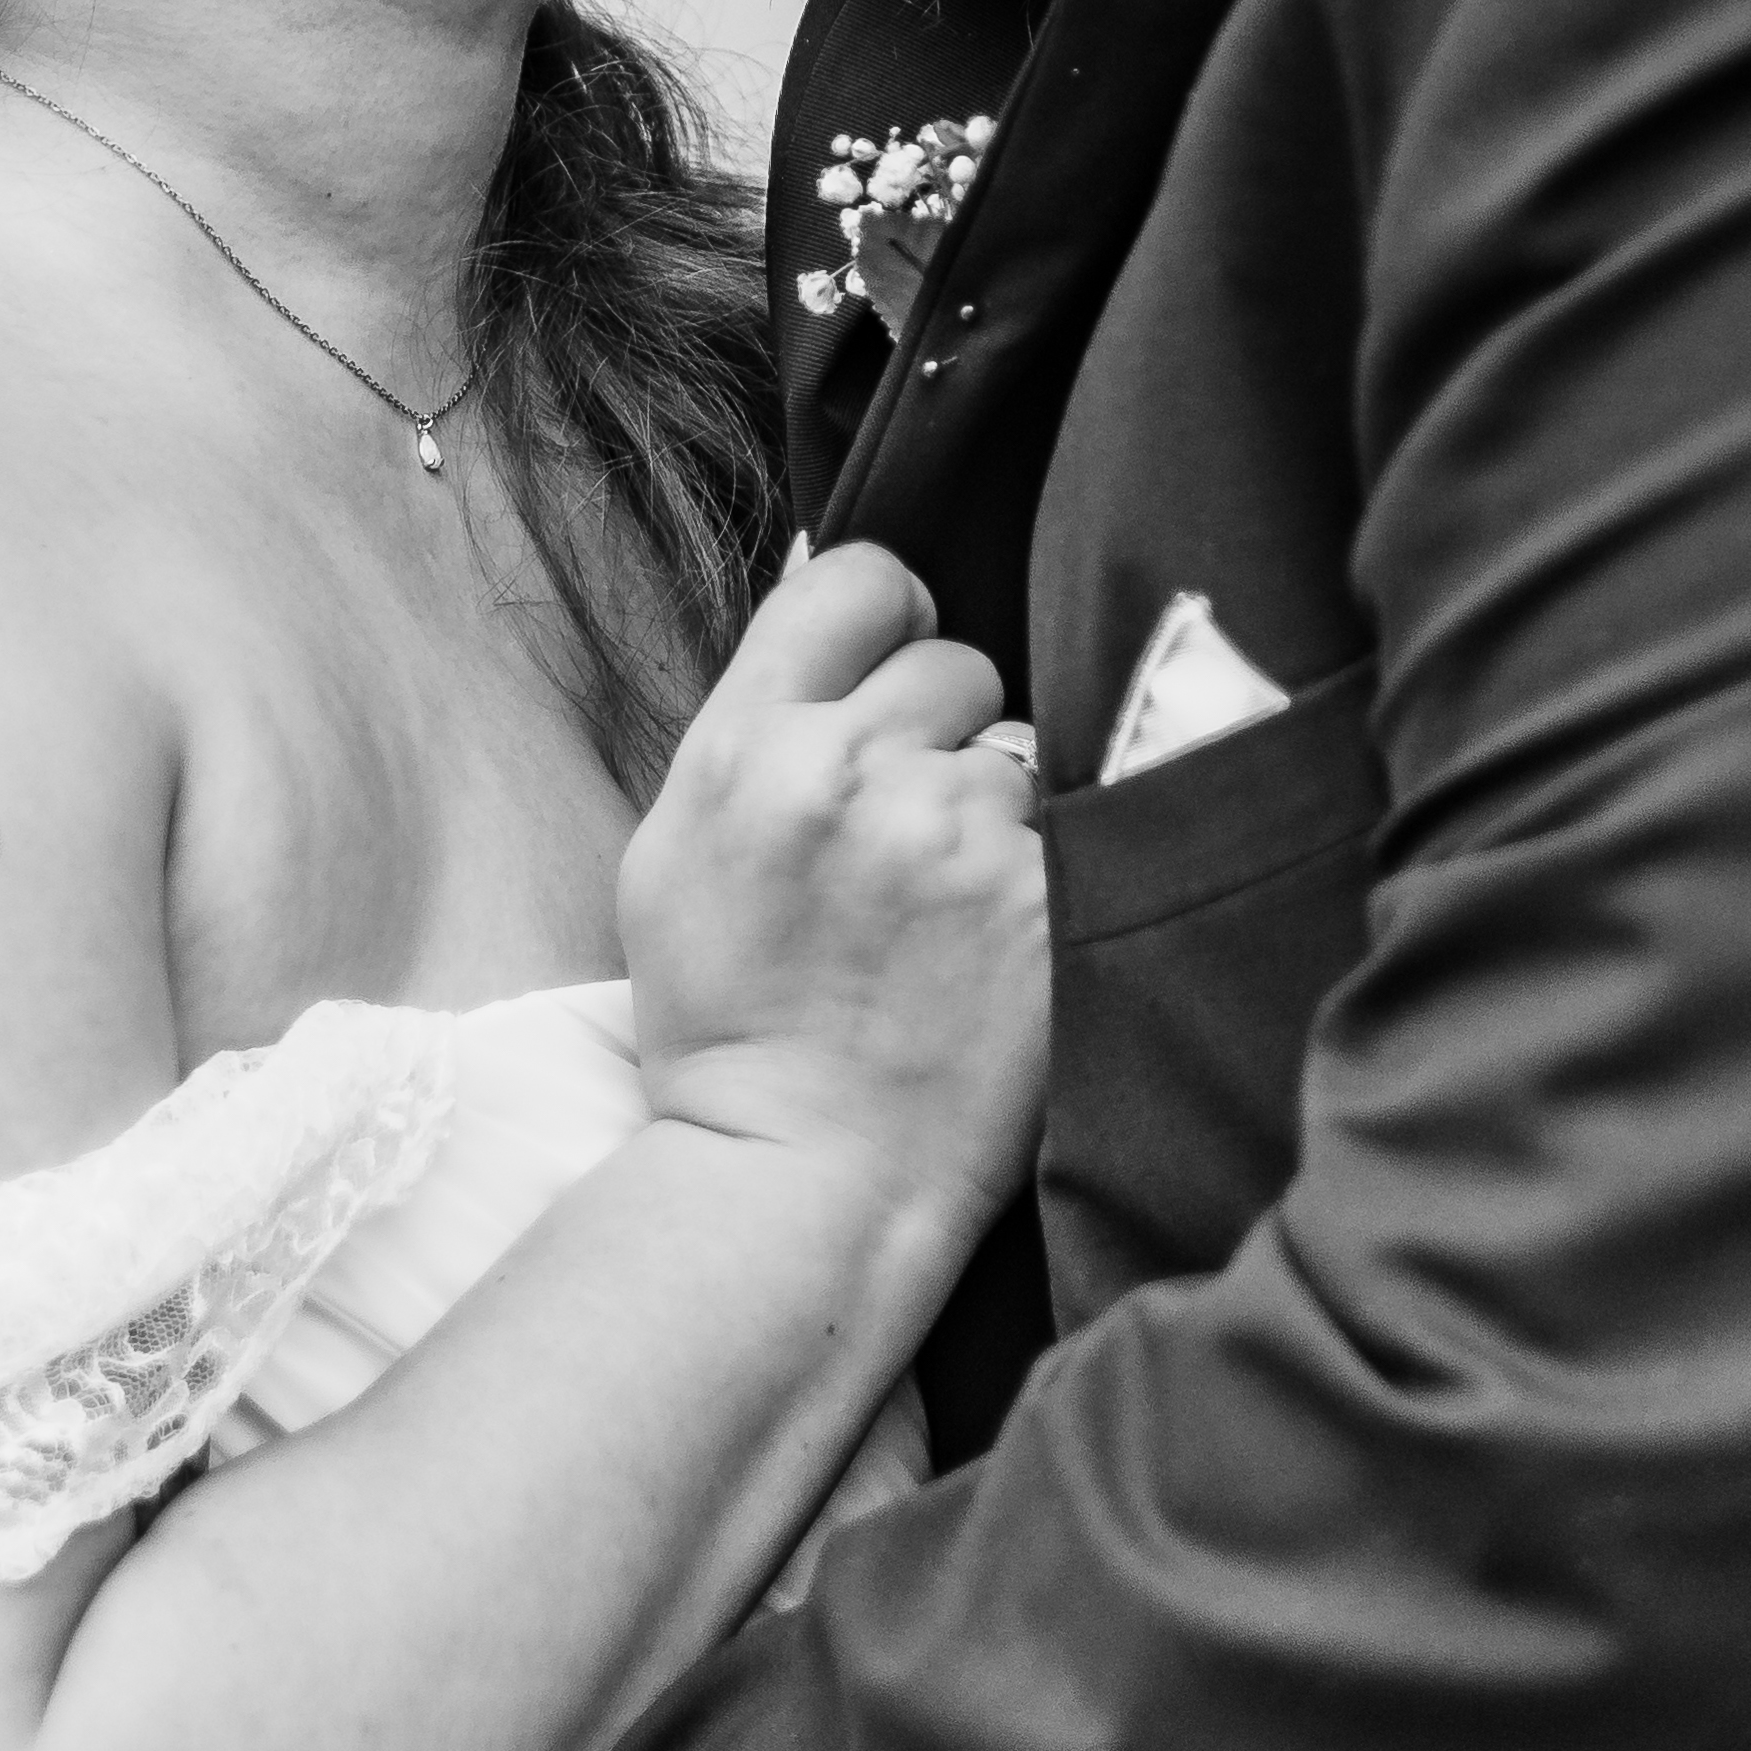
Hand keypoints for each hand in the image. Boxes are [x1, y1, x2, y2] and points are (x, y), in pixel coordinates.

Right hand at [622, 547, 1047, 1247]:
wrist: (807, 1174)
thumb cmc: (733, 1025)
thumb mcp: (676, 856)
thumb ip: (752, 730)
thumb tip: (833, 629)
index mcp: (747, 746)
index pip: (856, 576)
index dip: (887, 618)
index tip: (894, 669)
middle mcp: (851, 769)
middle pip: (954, 660)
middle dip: (943, 730)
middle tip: (914, 832)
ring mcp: (957, 832)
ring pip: (1021, 752)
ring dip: (1001, 812)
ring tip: (953, 910)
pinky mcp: (1047, 897)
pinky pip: (1074, 831)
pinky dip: (1048, 878)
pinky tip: (1000, 948)